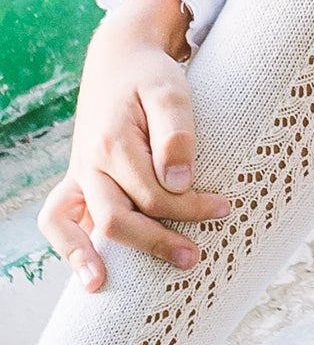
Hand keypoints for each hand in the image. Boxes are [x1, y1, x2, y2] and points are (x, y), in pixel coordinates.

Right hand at [38, 0, 229, 291]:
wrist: (120, 57)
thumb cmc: (151, 75)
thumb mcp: (171, 90)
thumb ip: (176, 133)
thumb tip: (178, 182)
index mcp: (113, 142)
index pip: (154, 193)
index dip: (190, 207)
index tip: (224, 209)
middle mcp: (89, 162)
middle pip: (117, 218)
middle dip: (156, 242)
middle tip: (194, 258)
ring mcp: (79, 172)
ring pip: (77, 223)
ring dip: (93, 257)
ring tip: (104, 287)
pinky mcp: (78, 177)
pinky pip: (58, 218)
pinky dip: (68, 245)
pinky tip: (89, 272)